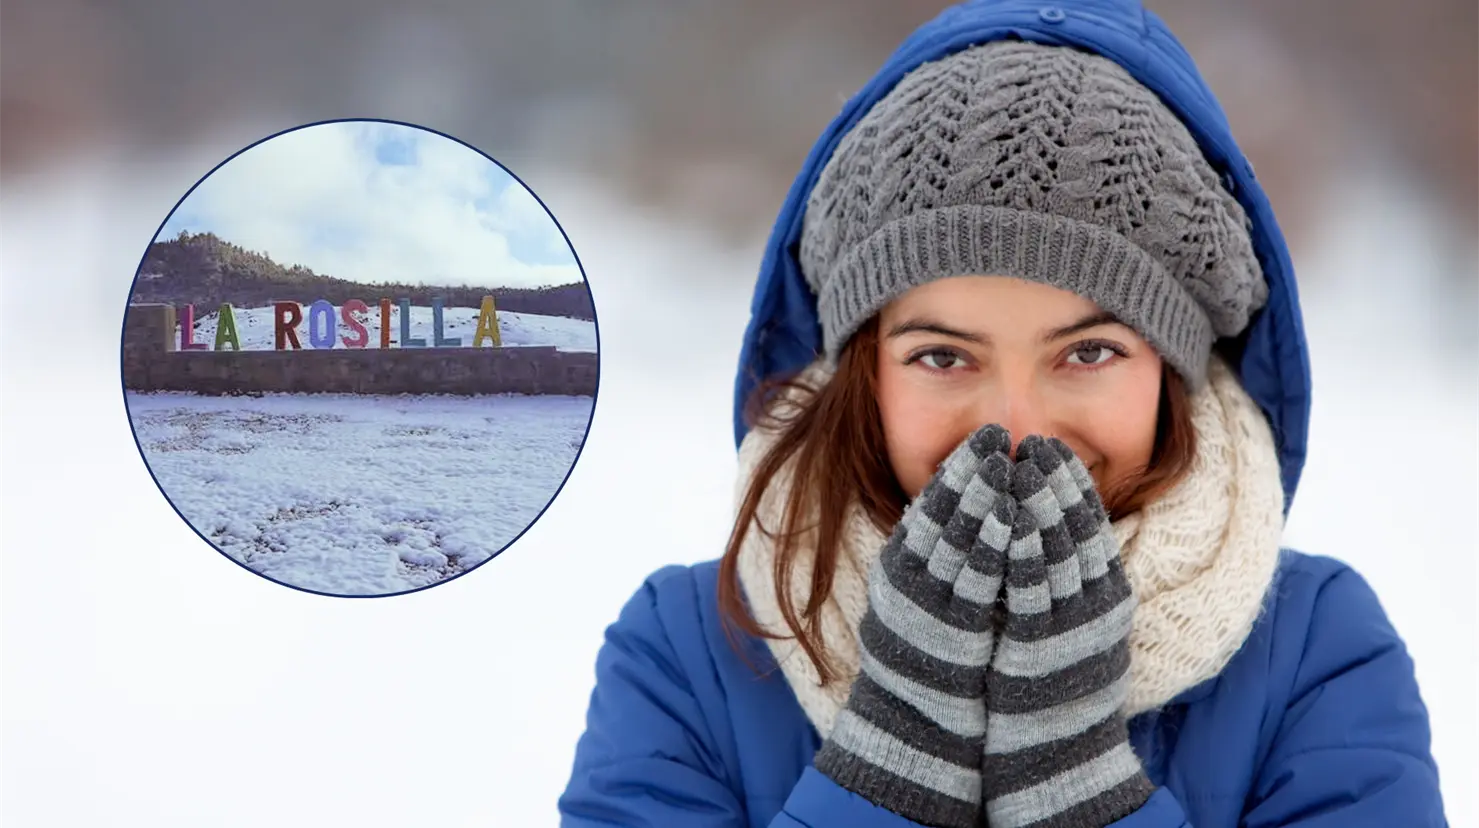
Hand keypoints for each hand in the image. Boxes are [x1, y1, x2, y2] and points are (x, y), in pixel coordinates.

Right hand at [814, 423, 1015, 827]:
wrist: (916, 720)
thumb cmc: (927, 654)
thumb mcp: (921, 593)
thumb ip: (938, 553)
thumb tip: (967, 507)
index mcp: (900, 564)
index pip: (930, 503)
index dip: (959, 467)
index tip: (985, 436)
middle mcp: (907, 577)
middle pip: (942, 512)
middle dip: (972, 469)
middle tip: (998, 434)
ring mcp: (927, 601)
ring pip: (957, 536)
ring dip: (984, 496)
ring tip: (1008, 463)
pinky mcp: (952, 626)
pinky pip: (976, 577)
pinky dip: (995, 543)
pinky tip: (1015, 518)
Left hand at [981, 436, 1154, 827]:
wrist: (1058, 752)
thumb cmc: (1058, 682)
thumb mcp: (1077, 622)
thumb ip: (1071, 578)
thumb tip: (1050, 528)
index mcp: (1108, 594)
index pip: (1092, 525)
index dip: (1072, 484)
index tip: (1052, 448)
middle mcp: (1096, 605)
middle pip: (1078, 529)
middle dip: (1056, 481)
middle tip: (1036, 442)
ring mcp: (1071, 625)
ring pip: (1058, 551)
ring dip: (1039, 504)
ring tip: (1020, 464)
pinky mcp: (1041, 644)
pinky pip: (1032, 588)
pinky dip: (1022, 549)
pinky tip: (1009, 519)